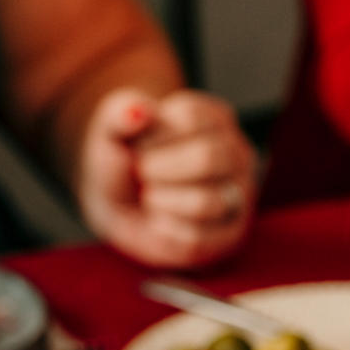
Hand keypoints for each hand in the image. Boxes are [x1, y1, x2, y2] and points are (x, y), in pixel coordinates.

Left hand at [77, 88, 256, 268]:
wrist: (124, 210)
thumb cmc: (126, 165)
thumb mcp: (112, 132)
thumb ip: (117, 114)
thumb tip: (137, 112)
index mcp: (215, 118)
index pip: (190, 118)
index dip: (152, 136)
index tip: (138, 145)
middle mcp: (235, 154)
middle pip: (206, 158)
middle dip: (158, 169)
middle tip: (142, 172)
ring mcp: (238, 196)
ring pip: (204, 203)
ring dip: (160, 201)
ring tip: (150, 196)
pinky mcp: (228, 234)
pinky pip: (197, 237)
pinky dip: (165, 229)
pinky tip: (158, 219)